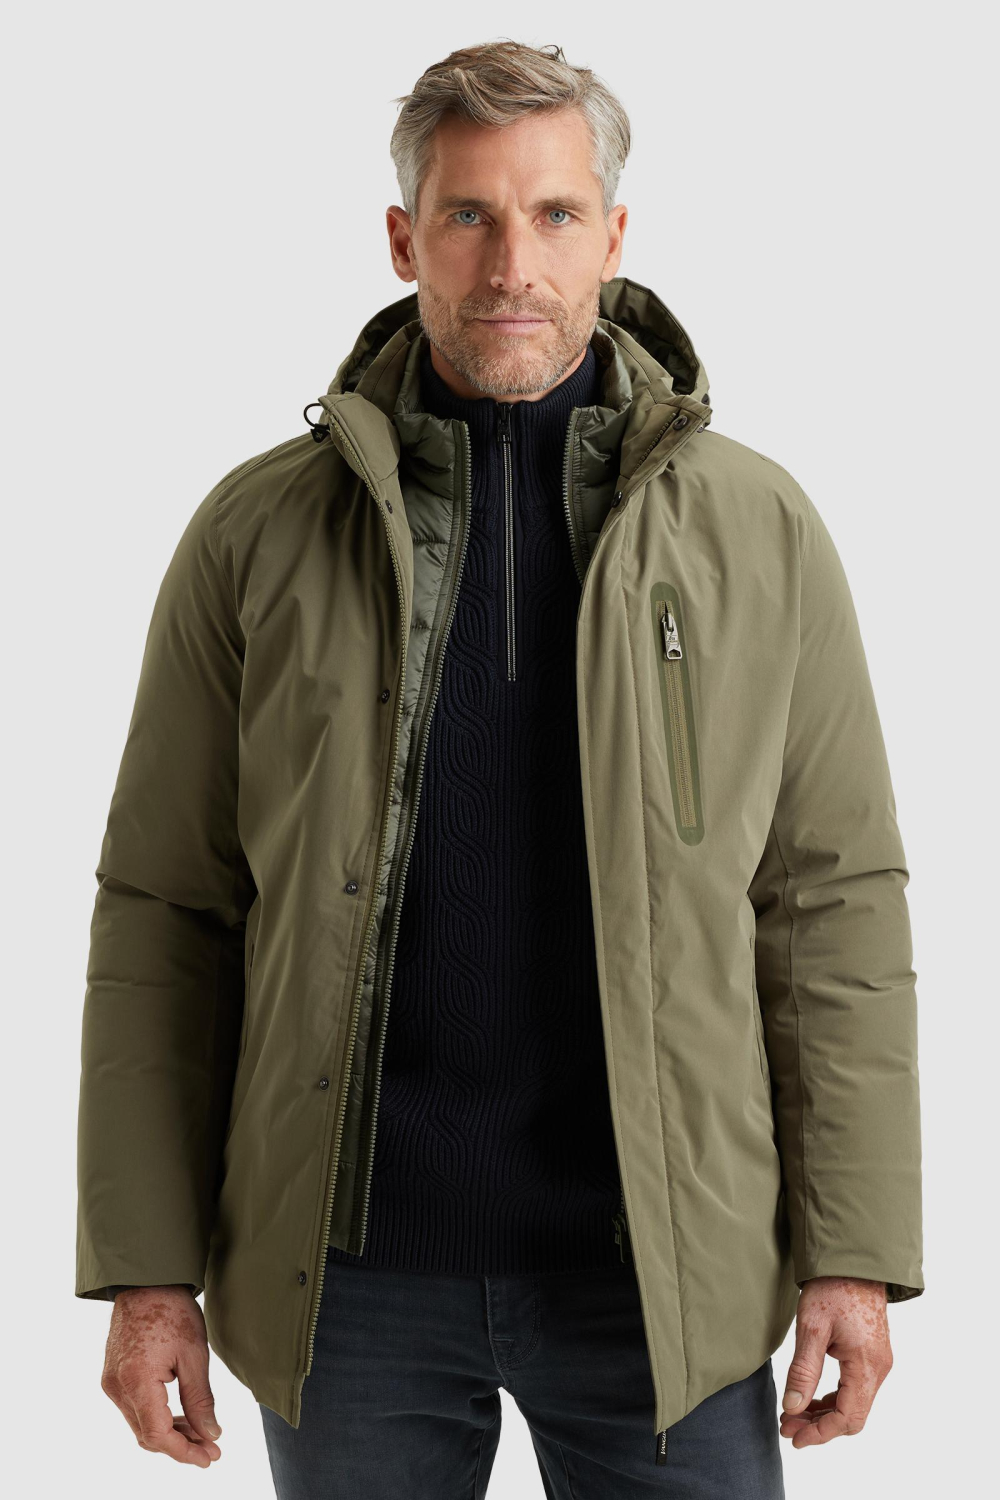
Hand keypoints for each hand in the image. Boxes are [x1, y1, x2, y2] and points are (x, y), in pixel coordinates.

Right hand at [101, 1285, 222, 1466]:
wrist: (146, 1281)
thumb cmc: (172, 1309)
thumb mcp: (194, 1354)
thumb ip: (200, 1399)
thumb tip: (211, 1435)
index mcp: (136, 1381)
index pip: (158, 1435)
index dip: (184, 1452)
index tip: (209, 1458)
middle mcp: (116, 1387)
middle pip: (147, 1435)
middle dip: (180, 1446)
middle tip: (212, 1449)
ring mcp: (111, 1383)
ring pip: (140, 1425)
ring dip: (169, 1433)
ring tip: (201, 1435)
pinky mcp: (112, 1377)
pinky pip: (134, 1410)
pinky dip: (157, 1417)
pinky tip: (180, 1417)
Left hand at [780, 1276, 891, 1447]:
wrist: (854, 1259)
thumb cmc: (833, 1287)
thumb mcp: (812, 1327)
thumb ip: (803, 1371)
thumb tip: (792, 1408)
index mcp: (867, 1365)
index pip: (847, 1418)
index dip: (820, 1433)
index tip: (793, 1436)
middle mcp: (879, 1369)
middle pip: (852, 1416)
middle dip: (819, 1426)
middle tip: (787, 1425)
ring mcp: (879, 1362)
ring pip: (854, 1404)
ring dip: (824, 1413)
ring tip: (793, 1413)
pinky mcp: (873, 1354)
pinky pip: (855, 1388)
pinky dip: (833, 1398)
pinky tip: (810, 1396)